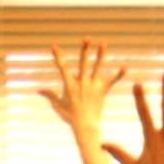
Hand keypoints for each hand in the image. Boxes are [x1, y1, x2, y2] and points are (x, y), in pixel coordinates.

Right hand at [36, 39, 118, 163]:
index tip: (54, 46)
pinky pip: (111, 81)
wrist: (85, 125)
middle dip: (85, 50)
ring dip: (100, 55)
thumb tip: (39, 90)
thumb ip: (49, 95)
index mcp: (69, 85)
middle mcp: (82, 83)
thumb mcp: (58, 105)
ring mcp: (93, 86)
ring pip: (97, 67)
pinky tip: (124, 67)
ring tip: (102, 43)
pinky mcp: (102, 90)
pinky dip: (118, 75)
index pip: (62, 67)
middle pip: (83, 62)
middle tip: (87, 38)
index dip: (58, 56)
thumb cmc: (70, 116)